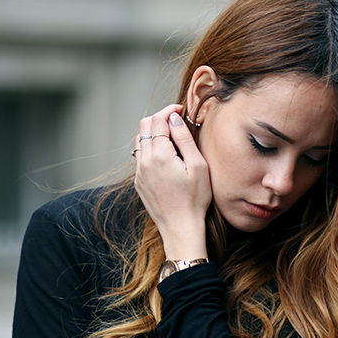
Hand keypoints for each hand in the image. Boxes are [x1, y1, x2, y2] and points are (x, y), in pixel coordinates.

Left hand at [133, 105, 210, 259]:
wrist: (180, 227)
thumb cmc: (195, 199)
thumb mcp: (198, 165)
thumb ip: (184, 138)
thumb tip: (175, 118)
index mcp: (160, 154)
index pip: (158, 119)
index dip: (170, 110)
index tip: (181, 110)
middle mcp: (145, 161)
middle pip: (144, 126)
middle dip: (159, 118)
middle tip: (176, 123)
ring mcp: (139, 172)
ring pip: (140, 141)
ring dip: (153, 134)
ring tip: (171, 140)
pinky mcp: (139, 182)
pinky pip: (140, 157)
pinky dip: (150, 149)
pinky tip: (165, 158)